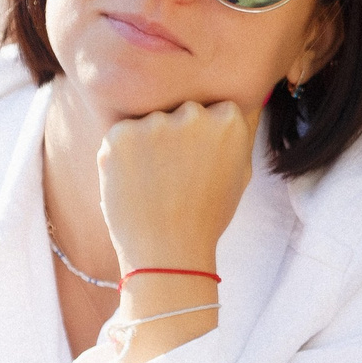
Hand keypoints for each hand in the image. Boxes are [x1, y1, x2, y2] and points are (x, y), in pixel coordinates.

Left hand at [97, 100, 258, 272]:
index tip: (199, 163)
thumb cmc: (207, 217)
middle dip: (176, 136)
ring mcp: (155, 123)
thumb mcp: (240, 174)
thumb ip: (238, 137)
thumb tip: (230, 110)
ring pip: (149, 123)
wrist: (168, 252)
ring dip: (148, 144)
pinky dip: (122, 156)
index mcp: (228, 120)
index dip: (204, 138)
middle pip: (181, 112)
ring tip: (154, 184)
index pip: (213, 110)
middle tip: (174, 176)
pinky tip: (135, 183)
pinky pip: (121, 135)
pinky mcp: (121, 135)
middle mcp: (193, 114)